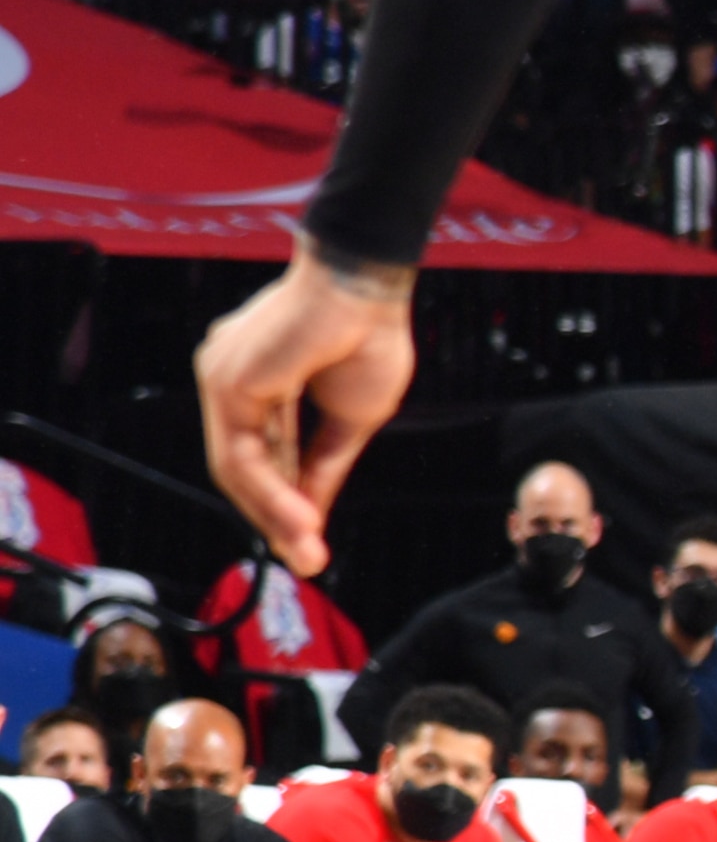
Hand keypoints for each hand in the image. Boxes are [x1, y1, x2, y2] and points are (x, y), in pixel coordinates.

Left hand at [195, 249, 418, 578]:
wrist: (367, 282)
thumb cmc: (369, 333)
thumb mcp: (353, 416)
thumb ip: (325, 461)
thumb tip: (312, 510)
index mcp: (258, 383)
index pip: (263, 456)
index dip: (287, 500)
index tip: (310, 542)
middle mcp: (229, 379)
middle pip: (244, 466)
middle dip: (277, 517)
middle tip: (308, 559)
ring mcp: (221, 377)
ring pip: (236, 467)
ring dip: (274, 514)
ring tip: (307, 549)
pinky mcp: (226, 381)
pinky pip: (241, 454)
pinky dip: (270, 493)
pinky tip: (300, 519)